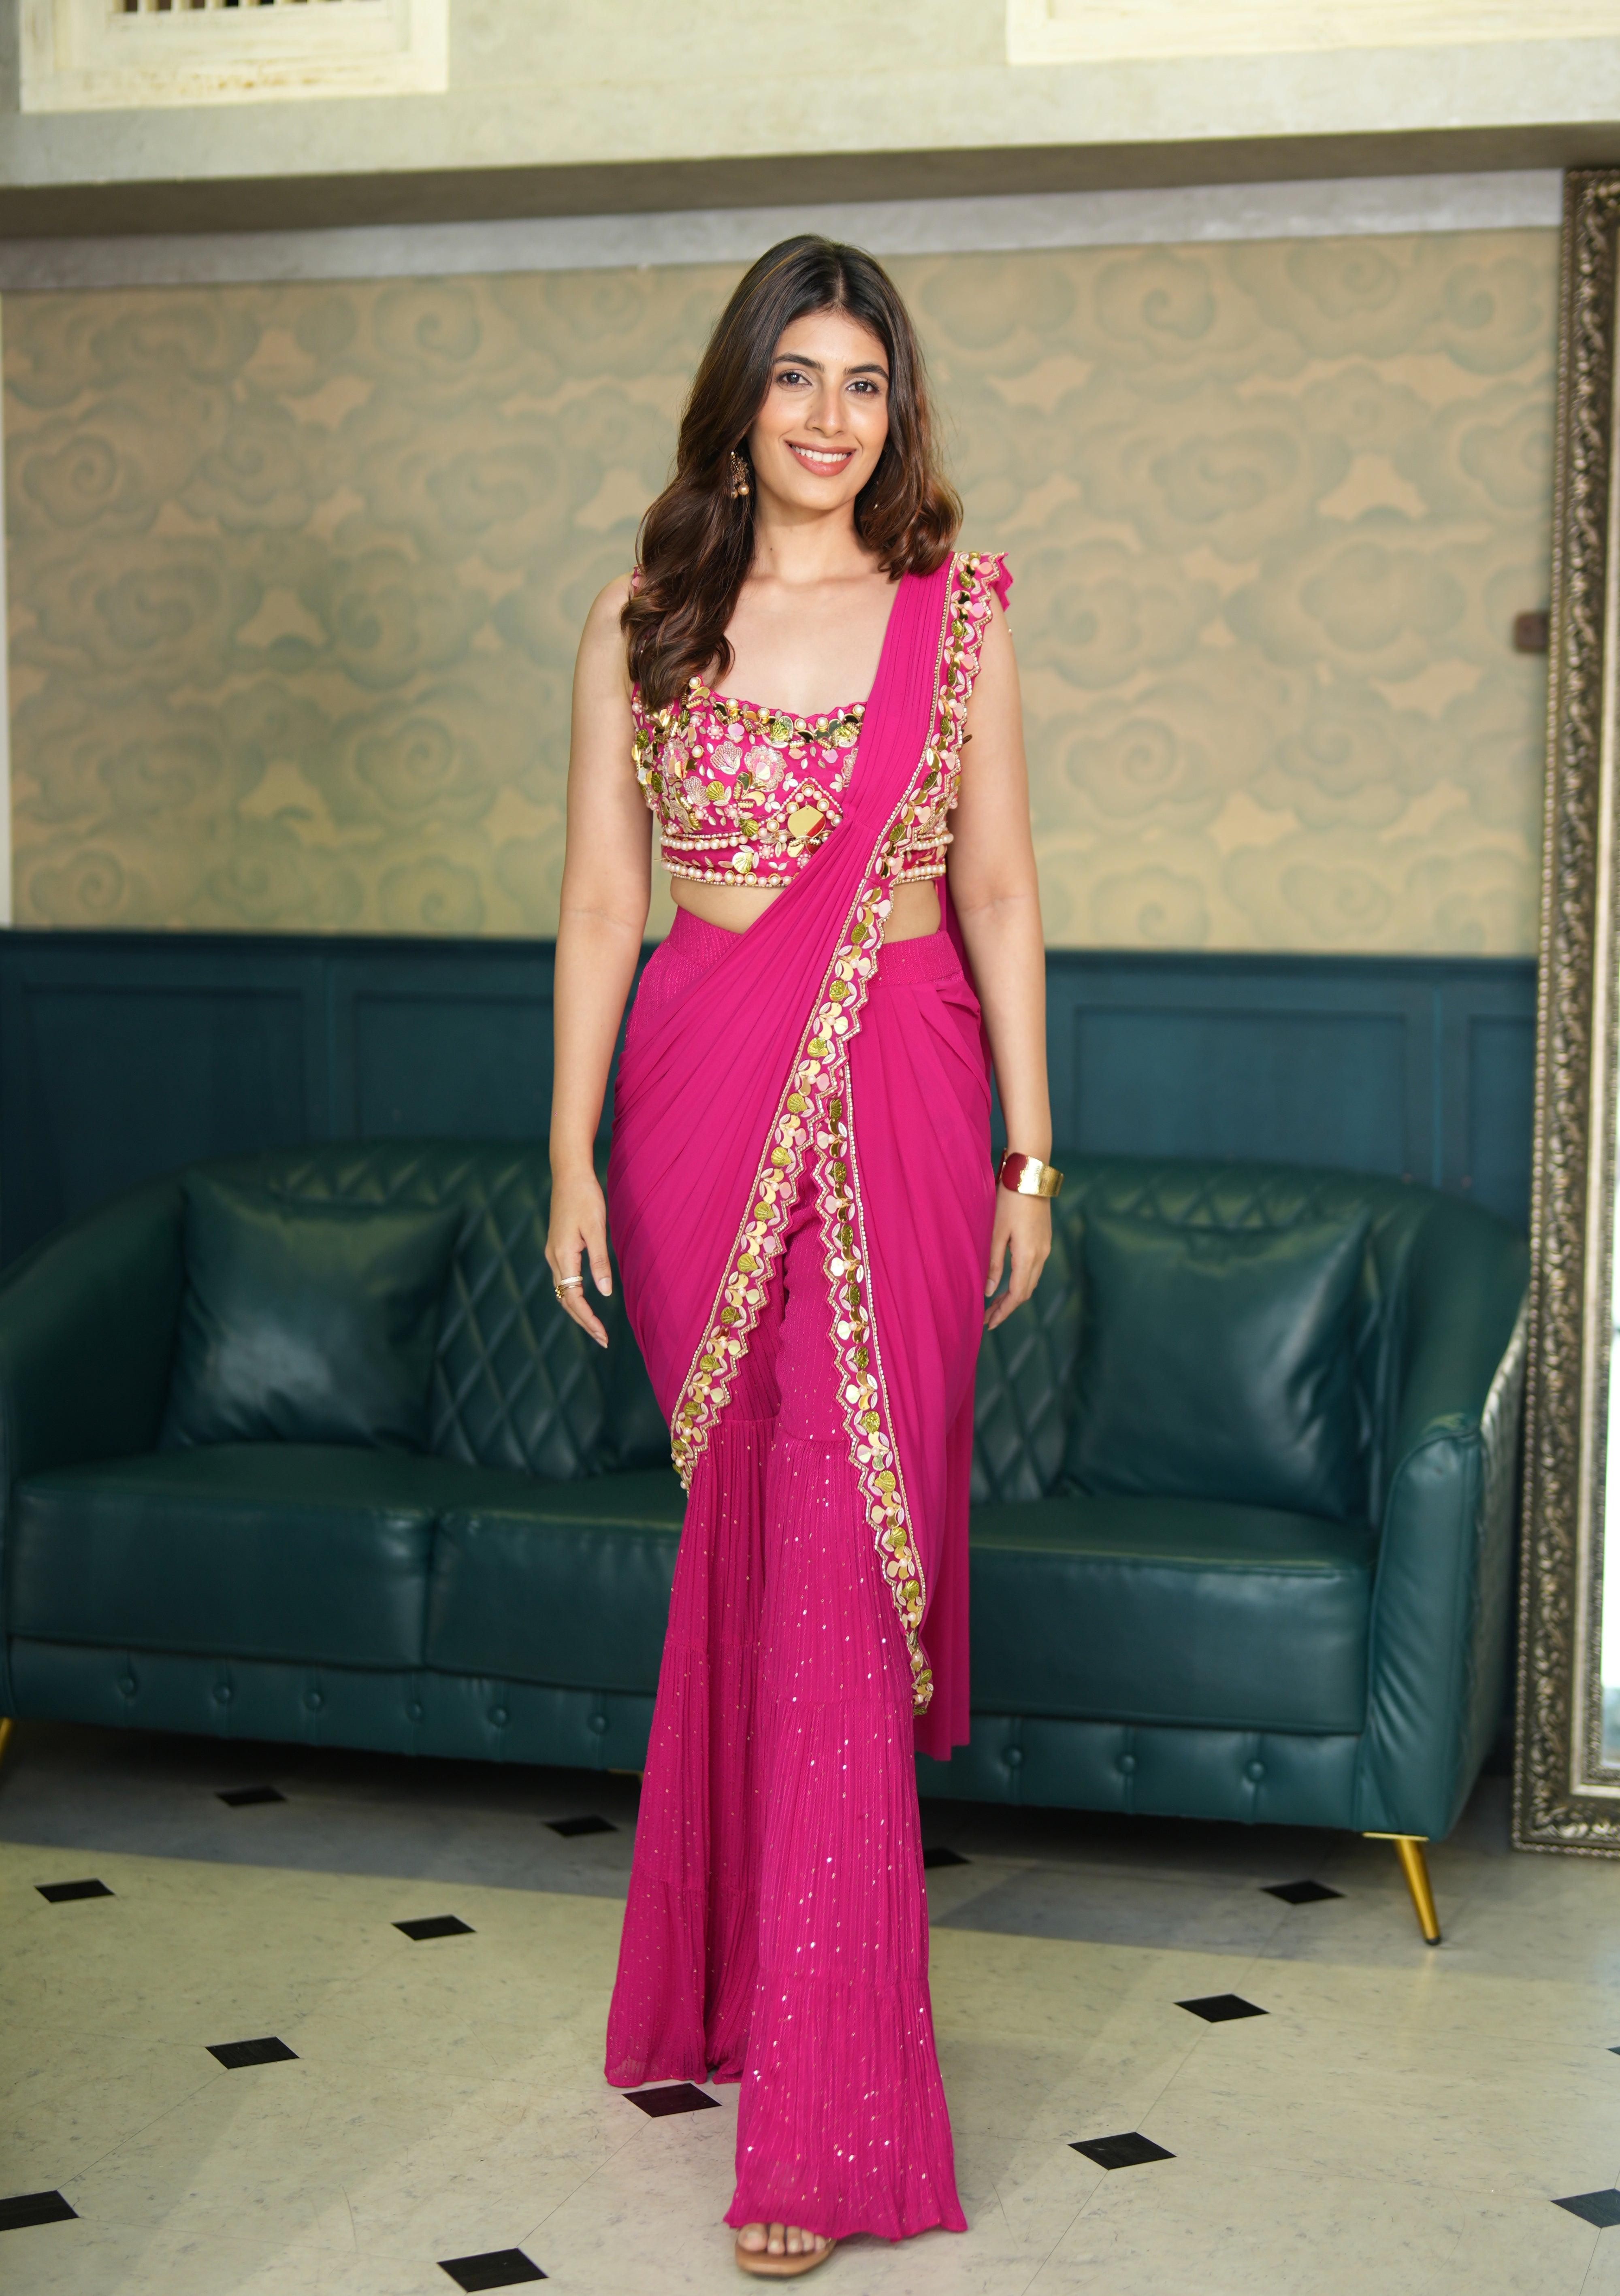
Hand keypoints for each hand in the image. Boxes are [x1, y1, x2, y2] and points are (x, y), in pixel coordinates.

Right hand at [546, 1168, 612, 1348]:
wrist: (569, 1174)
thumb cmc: (585, 1197)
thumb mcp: (596, 1229)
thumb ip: (600, 1262)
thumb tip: (604, 1293)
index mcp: (563, 1255)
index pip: (573, 1297)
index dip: (588, 1319)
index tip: (602, 1335)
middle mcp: (554, 1257)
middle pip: (565, 1299)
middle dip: (583, 1321)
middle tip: (602, 1339)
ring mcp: (554, 1252)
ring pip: (563, 1290)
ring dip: (578, 1310)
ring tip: (595, 1326)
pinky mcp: (557, 1246)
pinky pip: (564, 1278)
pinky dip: (574, 1294)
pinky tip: (586, 1298)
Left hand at [984, 1189, 1050, 1329]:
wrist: (1030, 1174)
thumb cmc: (1008, 1200)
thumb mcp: (995, 1232)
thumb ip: (993, 1263)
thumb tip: (990, 1291)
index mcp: (1028, 1256)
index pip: (1017, 1294)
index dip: (1003, 1312)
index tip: (989, 1324)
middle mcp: (1041, 1255)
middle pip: (1025, 1291)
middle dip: (1007, 1307)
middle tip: (987, 1318)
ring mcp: (1045, 1247)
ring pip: (1031, 1280)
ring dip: (1014, 1294)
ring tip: (995, 1304)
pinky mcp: (1044, 1239)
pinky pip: (1034, 1268)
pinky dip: (1021, 1280)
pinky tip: (1008, 1281)